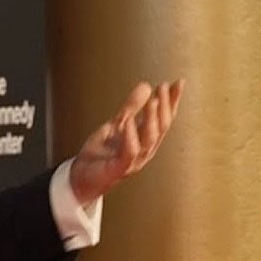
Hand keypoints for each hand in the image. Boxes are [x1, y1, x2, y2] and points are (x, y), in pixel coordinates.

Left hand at [68, 80, 183, 205]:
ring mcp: (133, 160)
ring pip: (149, 140)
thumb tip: (146, 86)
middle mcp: (144, 151)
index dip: (172, 101)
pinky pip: (129, 152)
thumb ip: (131, 107)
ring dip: (151, 119)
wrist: (82, 177)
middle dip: (165, 107)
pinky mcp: (119, 168)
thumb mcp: (116, 124)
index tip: (179, 83)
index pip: (164, 118)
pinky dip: (130, 137)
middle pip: (161, 128)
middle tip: (164, 88)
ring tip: (153, 101)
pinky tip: (128, 122)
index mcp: (145, 140)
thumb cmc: (101, 154)